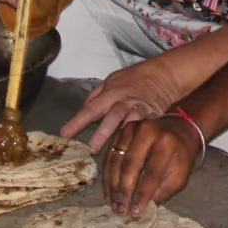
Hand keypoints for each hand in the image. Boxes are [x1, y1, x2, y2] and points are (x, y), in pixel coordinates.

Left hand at [60, 56, 181, 152]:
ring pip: (130, 123)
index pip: (91, 108)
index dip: (77, 121)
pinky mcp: (153, 115)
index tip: (64, 133)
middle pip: (112, 117)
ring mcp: (139, 109)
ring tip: (115, 152)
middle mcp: (124, 101)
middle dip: (102, 132)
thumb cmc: (134, 78)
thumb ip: (96, 95)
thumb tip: (83, 109)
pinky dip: (139, 137)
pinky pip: (145, 128)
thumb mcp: (112, 80)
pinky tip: (135, 149)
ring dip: (122, 138)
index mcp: (110, 93)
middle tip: (92, 148)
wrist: (162, 74)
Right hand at [104, 113, 202, 215]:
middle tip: (120, 210)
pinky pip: (110, 156)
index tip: (135, 213)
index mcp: (167, 142)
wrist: (179, 129)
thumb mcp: (179, 176)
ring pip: (116, 160)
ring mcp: (132, 128)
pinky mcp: (121, 131)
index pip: (152, 172)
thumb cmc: (180, 156)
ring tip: (113, 205)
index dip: (142, 195)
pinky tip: (109, 193)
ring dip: (112, 186)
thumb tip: (140, 210)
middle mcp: (148, 131)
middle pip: (130, 165)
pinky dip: (108, 176)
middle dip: (124, 191)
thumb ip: (162, 192)